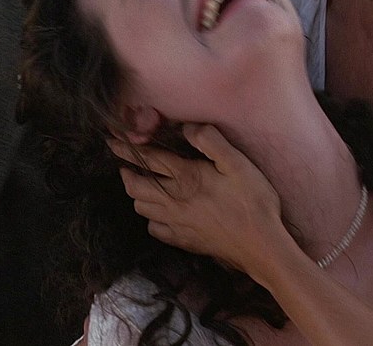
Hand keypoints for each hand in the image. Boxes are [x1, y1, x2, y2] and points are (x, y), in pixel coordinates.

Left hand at [108, 124, 283, 274]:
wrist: (260, 245)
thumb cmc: (253, 202)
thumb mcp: (238, 164)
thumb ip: (211, 141)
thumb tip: (188, 126)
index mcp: (186, 177)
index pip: (149, 159)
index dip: (128, 149)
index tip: (112, 142)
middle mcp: (174, 200)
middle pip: (136, 186)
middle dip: (126, 173)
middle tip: (125, 165)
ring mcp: (177, 223)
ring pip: (142, 208)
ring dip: (136, 195)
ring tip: (140, 186)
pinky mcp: (183, 240)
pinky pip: (155, 229)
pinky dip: (151, 219)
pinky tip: (160, 215)